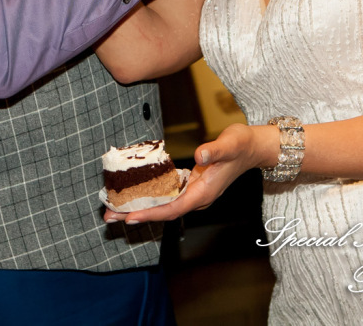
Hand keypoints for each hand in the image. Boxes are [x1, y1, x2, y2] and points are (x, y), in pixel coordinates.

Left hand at [103, 123, 263, 224]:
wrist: (253, 148)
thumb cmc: (242, 145)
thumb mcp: (230, 144)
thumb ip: (214, 150)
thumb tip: (200, 156)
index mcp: (205, 192)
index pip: (174, 209)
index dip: (152, 214)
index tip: (130, 217)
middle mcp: (198, 197)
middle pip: (163, 212)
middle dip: (136, 214)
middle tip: (108, 216)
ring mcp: (194, 192)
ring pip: (163, 205)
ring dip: (139, 207)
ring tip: (113, 208)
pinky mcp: (191, 185)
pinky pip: (167, 195)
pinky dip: (150, 196)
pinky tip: (135, 193)